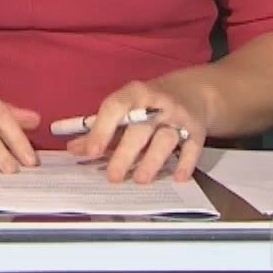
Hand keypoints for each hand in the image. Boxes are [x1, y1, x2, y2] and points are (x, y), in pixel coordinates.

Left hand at [65, 77, 212, 183]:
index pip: (115, 108)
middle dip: (125, 153)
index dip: (101, 130)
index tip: (90, 153)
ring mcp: (180, 117)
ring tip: (139, 180)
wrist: (192, 93)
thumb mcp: (125, 108)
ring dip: (152, 161)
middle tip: (112, 176)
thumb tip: (74, 149)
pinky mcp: (198, 131)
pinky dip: (185, 164)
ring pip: (165, 140)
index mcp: (134, 93)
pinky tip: (177, 178)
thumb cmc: (148, 103)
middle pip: (140, 129)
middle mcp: (158, 103)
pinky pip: (192, 149)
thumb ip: (100, 129)